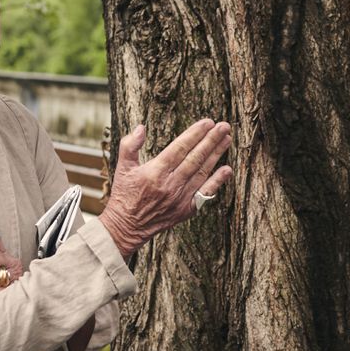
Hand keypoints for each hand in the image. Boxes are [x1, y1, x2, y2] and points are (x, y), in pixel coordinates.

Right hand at [97, 120, 233, 257]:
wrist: (127, 227)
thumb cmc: (124, 195)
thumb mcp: (122, 167)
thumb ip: (130, 145)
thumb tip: (141, 127)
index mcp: (155, 172)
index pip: (180, 148)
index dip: (195, 134)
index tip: (207, 122)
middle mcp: (170, 185)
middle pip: (195, 158)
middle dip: (211, 140)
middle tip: (224, 126)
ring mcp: (180, 198)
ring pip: (202, 172)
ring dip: (216, 154)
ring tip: (227, 139)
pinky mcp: (186, 210)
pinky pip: (205, 193)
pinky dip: (217, 181)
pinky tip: (227, 169)